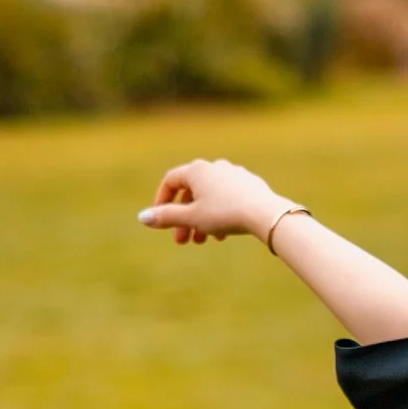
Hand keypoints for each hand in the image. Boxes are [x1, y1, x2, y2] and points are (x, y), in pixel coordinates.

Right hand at [138, 158, 291, 245]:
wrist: (264, 214)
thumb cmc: (225, 213)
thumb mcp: (191, 218)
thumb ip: (166, 217)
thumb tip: (142, 218)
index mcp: (197, 170)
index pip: (171, 181)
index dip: (162, 201)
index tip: (160, 220)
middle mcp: (215, 167)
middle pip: (192, 193)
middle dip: (184, 219)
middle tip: (182, 241)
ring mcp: (234, 174)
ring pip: (210, 199)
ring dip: (202, 220)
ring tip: (203, 241)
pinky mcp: (250, 185)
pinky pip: (228, 199)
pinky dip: (220, 215)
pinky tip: (223, 234)